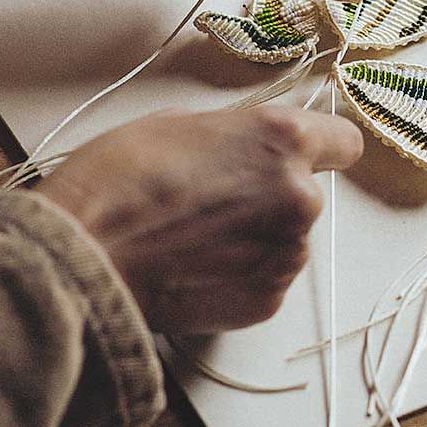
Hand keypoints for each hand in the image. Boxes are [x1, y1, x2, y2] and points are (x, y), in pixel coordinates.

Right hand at [36, 106, 363, 332]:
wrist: (82, 258)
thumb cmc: (115, 183)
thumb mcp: (177, 124)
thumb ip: (236, 135)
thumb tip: (250, 147)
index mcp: (281, 140)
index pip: (344, 141)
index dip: (322, 148)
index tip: (306, 156)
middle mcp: (299, 197)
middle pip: (305, 194)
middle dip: (270, 198)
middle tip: (212, 203)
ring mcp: (287, 254)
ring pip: (285, 240)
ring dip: (254, 240)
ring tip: (193, 239)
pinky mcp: (267, 301)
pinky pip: (265, 281)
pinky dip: (239, 277)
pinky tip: (193, 269)